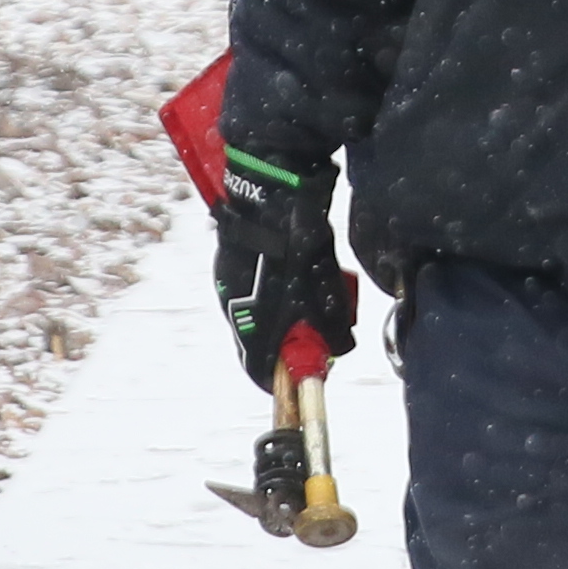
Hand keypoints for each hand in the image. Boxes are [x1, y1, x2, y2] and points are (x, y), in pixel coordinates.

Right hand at [213, 143, 358, 389]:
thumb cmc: (296, 247)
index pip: (259, 370)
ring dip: (284, 310)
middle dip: (290, 340)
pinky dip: (276, 286)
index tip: (305, 375)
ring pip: (258, 310)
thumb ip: (330, 330)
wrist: (271, 191)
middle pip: (259, 341)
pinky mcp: (231, 257)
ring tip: (314, 291)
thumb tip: (339, 348)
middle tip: (318, 330)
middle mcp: (231, 307)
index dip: (283, 377)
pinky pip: (255, 284)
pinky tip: (299, 267)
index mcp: (250, 326)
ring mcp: (228, 280)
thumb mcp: (324, 295)